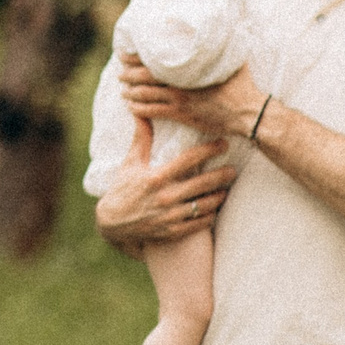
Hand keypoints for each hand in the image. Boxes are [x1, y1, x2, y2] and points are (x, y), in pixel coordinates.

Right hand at [94, 111, 236, 252]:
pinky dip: (210, 215)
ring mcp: (170, 215)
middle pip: (203, 183)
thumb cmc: (122, 189)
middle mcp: (165, 196)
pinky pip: (199, 223)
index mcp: (156, 177)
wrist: (112, 223)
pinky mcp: (173, 231)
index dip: (209, 150)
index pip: (189, 160)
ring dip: (218, 196)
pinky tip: (214, 209)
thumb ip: (141, 139)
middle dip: (222, 175)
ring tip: (226, 189)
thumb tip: (140, 113)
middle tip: (233, 170)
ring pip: (205, 205)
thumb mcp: (131, 163)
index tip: (223, 144)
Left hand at [120, 54, 260, 139]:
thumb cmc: (241, 85)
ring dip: (131, 93)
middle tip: (119, 72)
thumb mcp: (232, 60)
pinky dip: (139, 110)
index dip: (135, 58)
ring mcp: (178, 101)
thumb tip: (222, 29)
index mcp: (187, 70)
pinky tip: (132, 108)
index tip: (124, 54)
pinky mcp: (181, 116)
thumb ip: (220, 48)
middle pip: (144, 78)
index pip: (153, 61)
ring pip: (145, 96)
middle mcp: (179, 85)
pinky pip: (153, 112)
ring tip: (122, 90)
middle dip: (128, 75)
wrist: (248, 112)